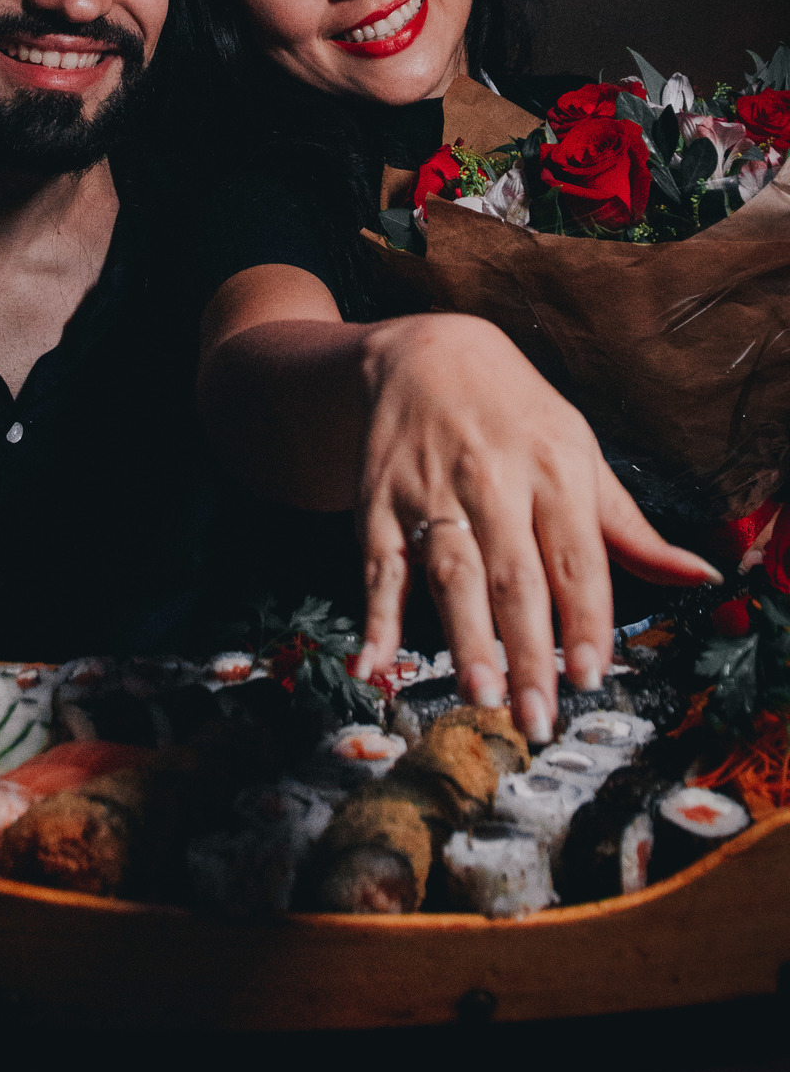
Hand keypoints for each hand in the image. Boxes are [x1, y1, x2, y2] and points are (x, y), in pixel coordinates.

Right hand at [352, 313, 721, 742]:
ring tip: (479, 694)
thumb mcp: (580, 453)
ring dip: (464, 637)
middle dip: (527, 651)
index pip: (576, 558)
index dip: (585, 620)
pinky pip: (379, 568)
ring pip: (452, 573)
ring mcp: (432, 492)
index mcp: (555, 471)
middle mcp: (494, 481)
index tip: (591, 676)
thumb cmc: (517, 417)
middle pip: (515, 576)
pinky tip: (371, 664)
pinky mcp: (379, 504)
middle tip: (537, 716)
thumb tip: (700, 576)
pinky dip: (374, 619)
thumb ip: (631, 529)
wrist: (426, 355)